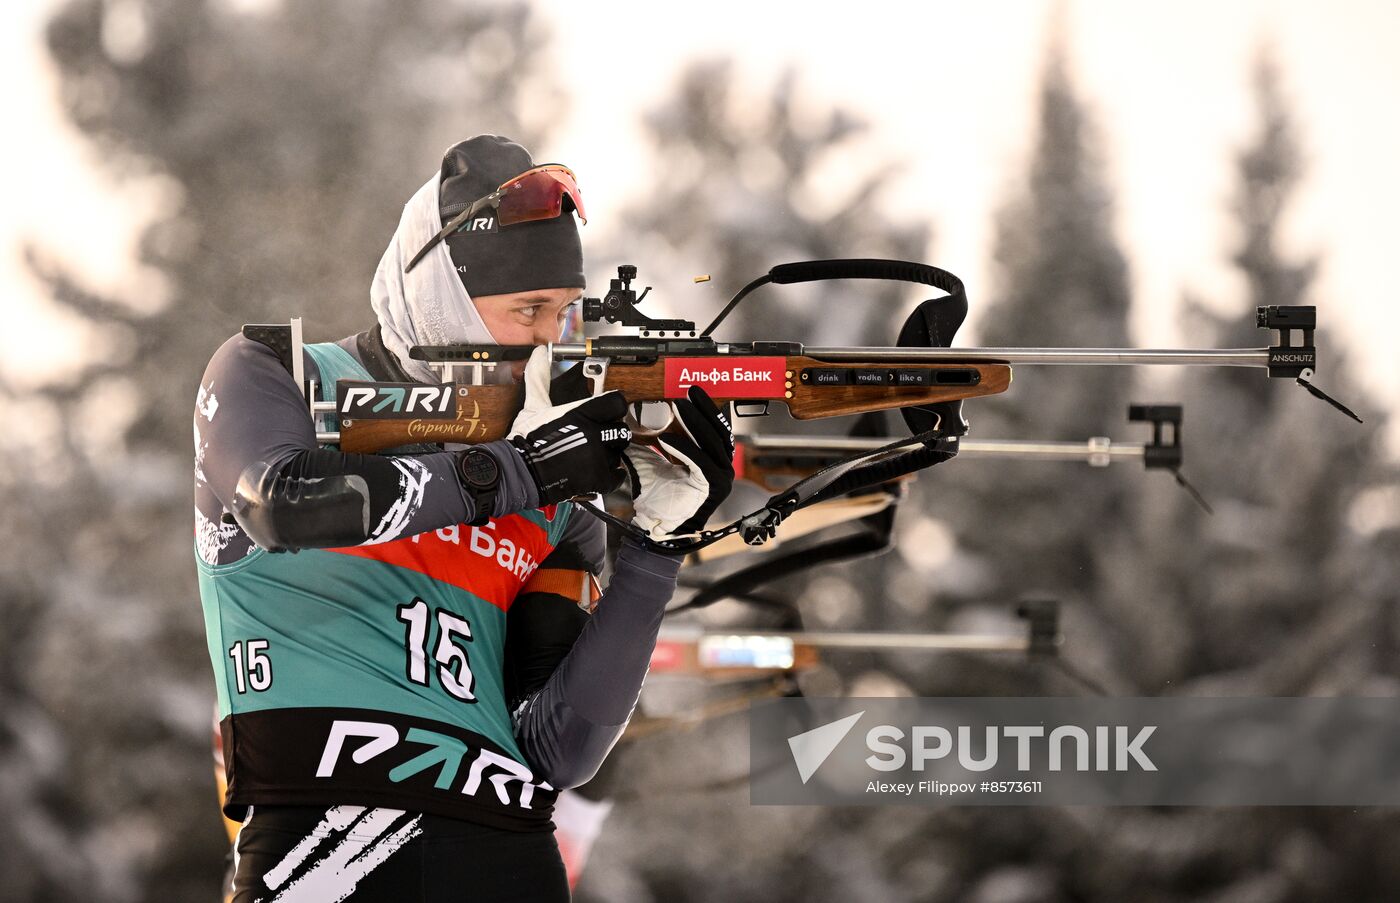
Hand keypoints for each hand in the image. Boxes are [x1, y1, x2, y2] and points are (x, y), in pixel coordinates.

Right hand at [508, 346, 631, 505]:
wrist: (521, 471)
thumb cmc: (526, 439)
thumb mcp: (533, 405)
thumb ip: (541, 379)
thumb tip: (538, 353)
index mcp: (582, 412)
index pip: (617, 403)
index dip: (613, 406)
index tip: (607, 411)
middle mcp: (595, 433)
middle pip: (621, 429)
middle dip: (612, 432)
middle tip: (599, 435)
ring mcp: (598, 457)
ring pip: (619, 452)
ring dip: (609, 453)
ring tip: (593, 454)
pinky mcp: (598, 479)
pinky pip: (617, 475)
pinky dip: (610, 475)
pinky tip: (596, 470)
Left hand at [622, 386, 734, 540]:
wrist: (657, 525)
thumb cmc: (658, 497)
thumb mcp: (651, 460)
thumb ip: (648, 441)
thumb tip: (630, 419)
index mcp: (713, 459)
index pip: (714, 427)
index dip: (705, 408)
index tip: (692, 392)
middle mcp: (722, 467)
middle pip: (717, 431)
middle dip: (702, 410)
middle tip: (687, 393)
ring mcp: (722, 478)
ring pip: (711, 443)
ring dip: (694, 423)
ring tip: (678, 407)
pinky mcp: (715, 488)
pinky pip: (700, 462)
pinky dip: (683, 448)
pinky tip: (666, 437)